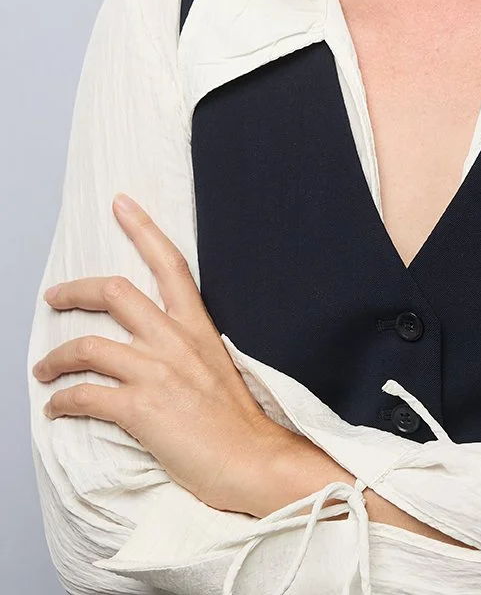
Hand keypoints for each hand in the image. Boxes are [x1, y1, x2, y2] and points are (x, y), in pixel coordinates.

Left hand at [32, 194, 295, 514]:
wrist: (253, 460)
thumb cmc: (238, 423)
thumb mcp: (219, 366)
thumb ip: (188, 349)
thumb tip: (160, 350)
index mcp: (197, 326)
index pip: (169, 263)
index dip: (143, 229)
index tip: (122, 204)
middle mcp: (175, 340)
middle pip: (115, 292)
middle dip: (75, 290)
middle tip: (54, 296)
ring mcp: (156, 372)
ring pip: (89, 346)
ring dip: (56, 357)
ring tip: (43, 369)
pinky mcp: (140, 408)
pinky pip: (85, 396)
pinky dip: (63, 401)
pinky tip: (57, 408)